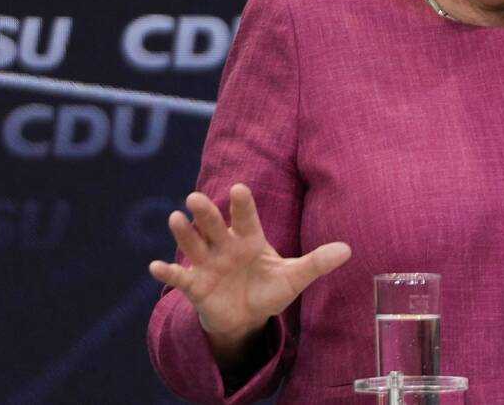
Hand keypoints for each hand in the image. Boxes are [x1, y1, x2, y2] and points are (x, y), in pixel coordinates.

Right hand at [148, 184, 351, 358]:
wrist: (246, 316)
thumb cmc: (269, 289)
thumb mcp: (295, 278)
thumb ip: (317, 263)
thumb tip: (348, 250)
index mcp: (250, 239)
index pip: (247, 218)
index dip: (243, 204)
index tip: (240, 188)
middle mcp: (226, 246)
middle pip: (215, 226)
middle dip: (206, 212)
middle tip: (195, 198)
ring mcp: (208, 265)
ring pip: (194, 244)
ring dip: (184, 233)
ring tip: (175, 218)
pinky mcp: (196, 286)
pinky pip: (180, 278)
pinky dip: (168, 273)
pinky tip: (155, 267)